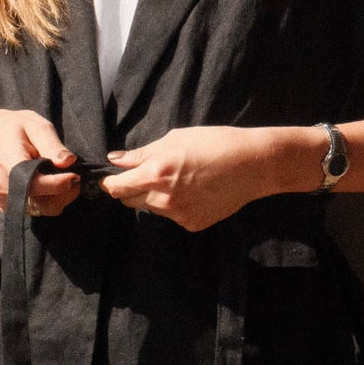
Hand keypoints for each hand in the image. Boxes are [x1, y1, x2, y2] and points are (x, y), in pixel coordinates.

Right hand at [0, 110, 79, 215]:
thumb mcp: (35, 126)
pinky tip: (50, 184)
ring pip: (44, 210)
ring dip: (61, 197)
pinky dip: (51, 201)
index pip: (34, 182)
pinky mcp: (9, 207)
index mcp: (8, 163)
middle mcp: (3, 186)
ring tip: (62, 176)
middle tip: (75, 173)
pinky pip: (38, 211)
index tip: (76, 174)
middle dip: (66, 191)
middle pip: (42, 201)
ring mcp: (4, 200)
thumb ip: (52, 144)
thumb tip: (69, 162)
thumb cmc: (15, 130)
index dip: (59, 183)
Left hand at [100, 126, 281, 231]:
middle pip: (130, 201)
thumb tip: (116, 160)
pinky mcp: (192, 224)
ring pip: (153, 208)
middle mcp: (162, 199)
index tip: (111, 179)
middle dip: (132, 189)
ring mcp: (178, 215)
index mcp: (155, 174)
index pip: (117, 188)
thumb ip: (142, 154)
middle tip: (149, 174)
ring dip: (155, 197)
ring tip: (180, 179)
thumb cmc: (214, 143)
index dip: (110, 183)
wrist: (253, 165)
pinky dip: (177, 205)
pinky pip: (174, 216)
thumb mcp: (174, 140)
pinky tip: (196, 191)